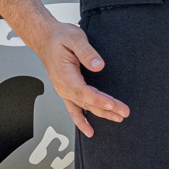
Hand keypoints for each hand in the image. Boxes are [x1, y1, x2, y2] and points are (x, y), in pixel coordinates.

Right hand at [0, 0, 126, 136]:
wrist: (44, 38)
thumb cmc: (59, 37)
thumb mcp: (74, 38)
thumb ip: (87, 52)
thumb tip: (98, 65)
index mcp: (64, 74)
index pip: (84, 92)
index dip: (99, 100)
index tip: (113, 105)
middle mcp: (62, 85)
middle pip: (86, 102)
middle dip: (106, 109)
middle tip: (124, 113)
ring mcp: (64, 89)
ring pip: (83, 107)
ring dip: (100, 115)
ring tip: (117, 119)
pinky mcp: (66, 90)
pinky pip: (73, 109)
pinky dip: (81, 121)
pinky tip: (89, 130)